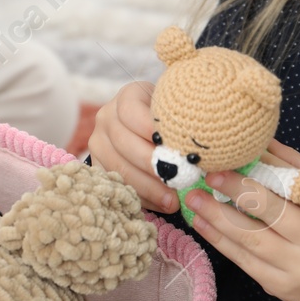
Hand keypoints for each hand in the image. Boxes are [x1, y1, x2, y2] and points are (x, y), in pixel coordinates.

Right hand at [87, 80, 176, 212]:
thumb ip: (185, 121)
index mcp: (127, 96)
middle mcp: (106, 116)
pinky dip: (141, 198)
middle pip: (124, 142)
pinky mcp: (98, 166)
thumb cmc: (171, 120)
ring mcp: (98, 142)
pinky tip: (162, 204)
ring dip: (148, 187)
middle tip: (178, 181)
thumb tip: (201, 144)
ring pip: (118, 168)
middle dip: (153, 166)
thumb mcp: (177, 111)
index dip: (149, 128)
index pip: (131, 110)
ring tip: (173, 201)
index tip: (172, 145)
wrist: (149, 131)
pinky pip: (117, 185)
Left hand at [184, 140, 299, 300]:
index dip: (264, 171)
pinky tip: (203, 224)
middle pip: (273, 212)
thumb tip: (261, 142)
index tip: (234, 157)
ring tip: (194, 198)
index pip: (298, 186)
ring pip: (252, 238)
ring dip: (218, 216)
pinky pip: (245, 260)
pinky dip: (220, 240)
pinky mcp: (281, 286)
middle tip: (208, 174)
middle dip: (236, 191)